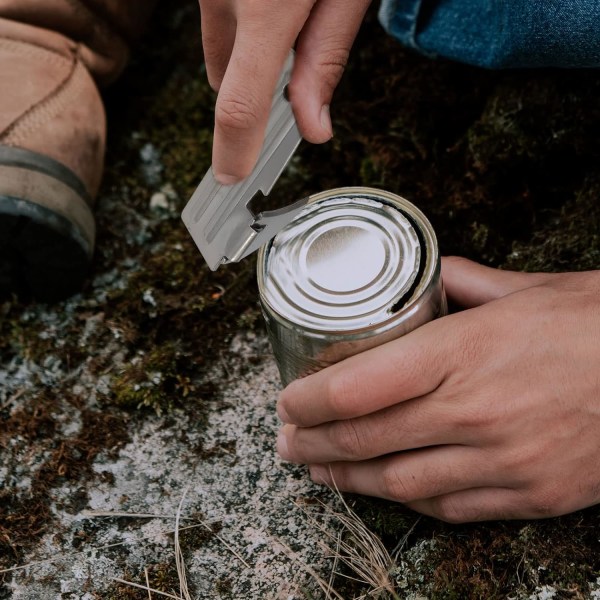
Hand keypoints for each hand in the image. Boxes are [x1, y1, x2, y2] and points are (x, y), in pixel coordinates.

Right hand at [198, 0, 371, 182]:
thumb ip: (328, 55)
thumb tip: (314, 126)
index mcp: (267, 7)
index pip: (240, 105)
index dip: (233, 151)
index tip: (233, 177)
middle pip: (222, 82)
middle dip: (252, 90)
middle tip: (295, 62)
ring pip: (217, 48)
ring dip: (243, 53)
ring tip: (289, 13)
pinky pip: (216, 14)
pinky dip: (238, 21)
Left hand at [276, 257, 599, 522]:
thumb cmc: (599, 325)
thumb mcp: (531, 288)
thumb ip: (469, 284)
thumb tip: (432, 280)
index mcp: (466, 351)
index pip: (357, 387)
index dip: (308, 399)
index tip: (287, 400)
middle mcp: (475, 410)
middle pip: (365, 438)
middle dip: (313, 442)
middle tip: (287, 440)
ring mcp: (502, 459)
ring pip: (398, 480)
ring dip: (347, 477)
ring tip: (318, 469)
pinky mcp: (531, 493)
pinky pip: (449, 506)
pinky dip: (405, 499)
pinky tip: (384, 489)